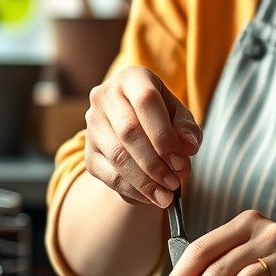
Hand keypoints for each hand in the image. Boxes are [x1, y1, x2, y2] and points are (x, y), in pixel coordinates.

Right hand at [84, 66, 201, 208]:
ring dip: (144, 181)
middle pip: (129, 131)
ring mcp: (92, 123)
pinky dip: (131, 190)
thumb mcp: (180, 115)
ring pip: (117, 156)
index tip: (181, 162)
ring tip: (166, 196)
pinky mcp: (87, 151)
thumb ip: (187, 129)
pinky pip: (107, 174)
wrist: (136, 124)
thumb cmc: (162, 116)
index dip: (164, 135)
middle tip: (175, 183)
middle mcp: (105, 96)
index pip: (146, 101)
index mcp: (132, 78)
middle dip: (155, 163)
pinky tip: (150, 198)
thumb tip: (188, 147)